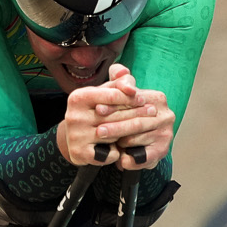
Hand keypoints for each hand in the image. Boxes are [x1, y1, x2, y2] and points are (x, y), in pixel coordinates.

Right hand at [57, 64, 175, 168]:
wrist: (74, 138)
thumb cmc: (94, 110)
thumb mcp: (103, 93)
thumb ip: (117, 82)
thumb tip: (125, 73)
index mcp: (78, 97)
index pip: (111, 95)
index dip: (129, 97)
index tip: (144, 99)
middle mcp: (74, 116)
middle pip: (114, 116)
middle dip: (136, 114)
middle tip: (153, 112)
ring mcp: (76, 136)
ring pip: (113, 135)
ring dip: (126, 134)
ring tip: (136, 130)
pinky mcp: (79, 153)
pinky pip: (109, 153)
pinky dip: (117, 153)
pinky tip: (119, 150)